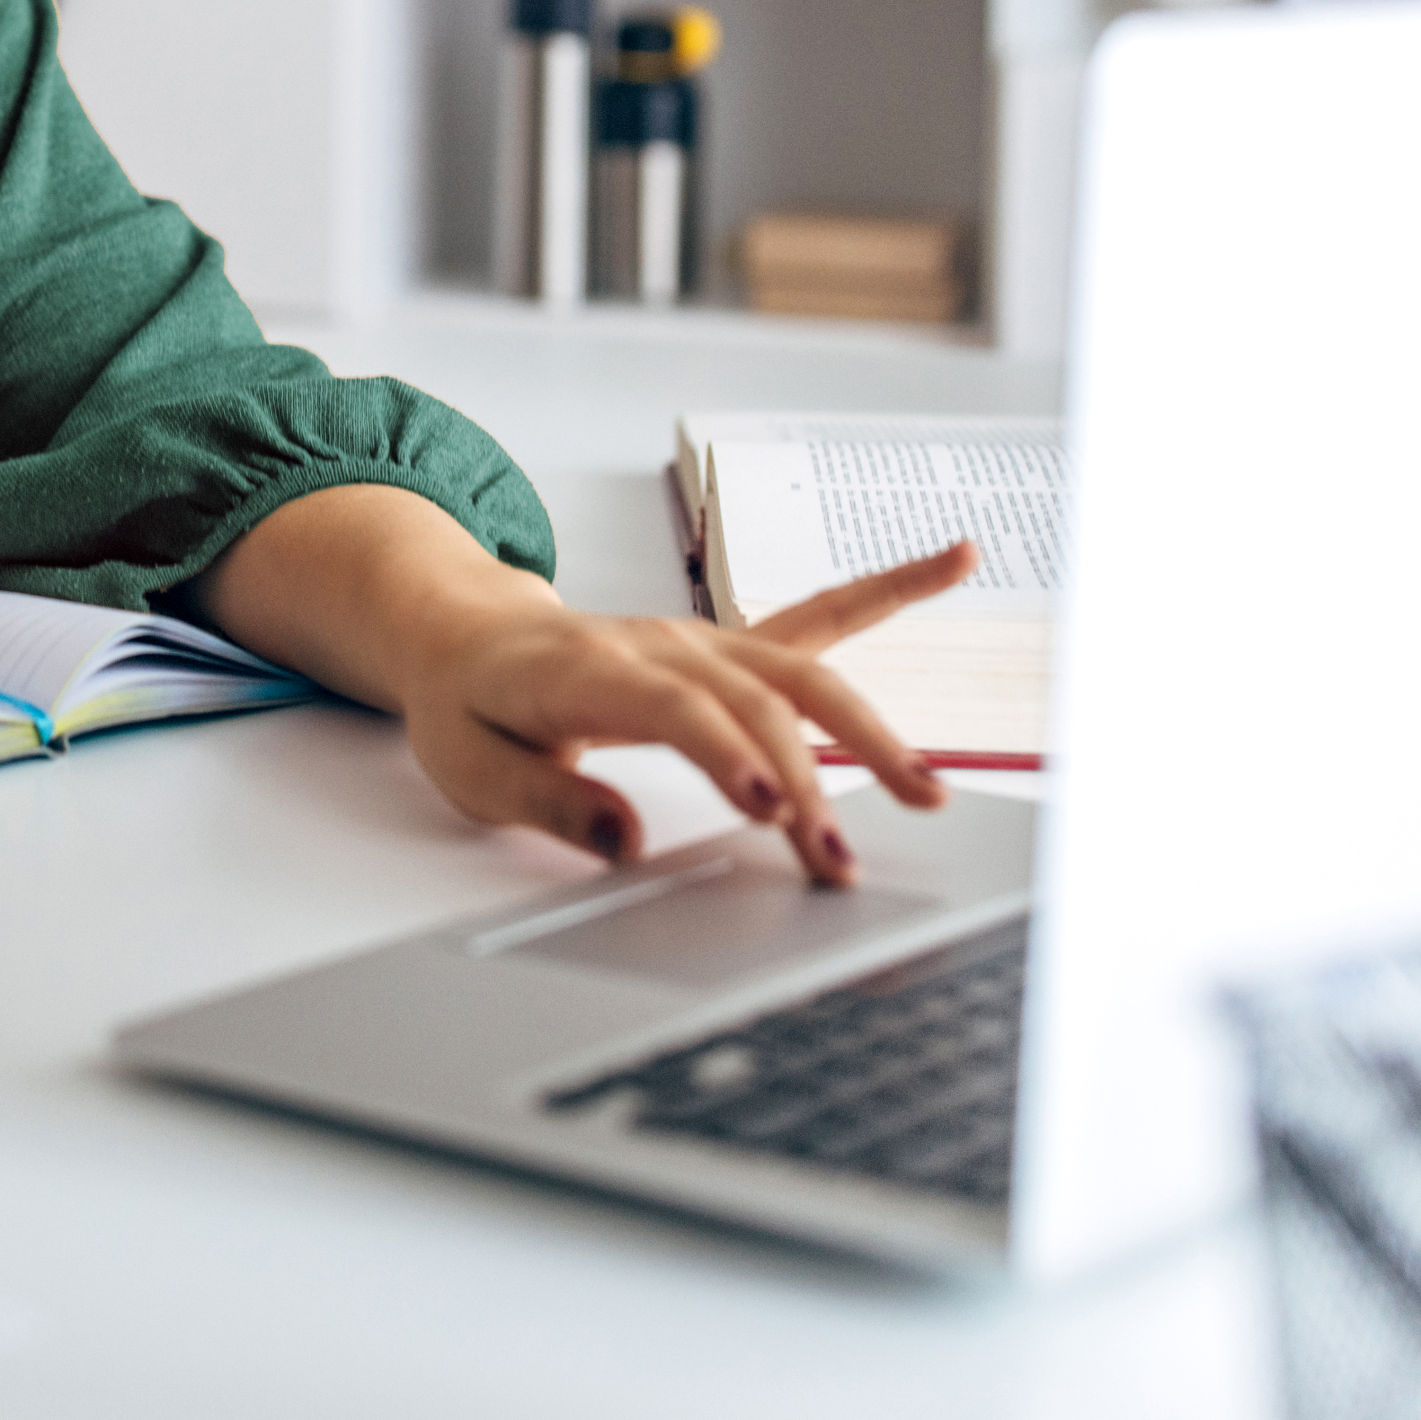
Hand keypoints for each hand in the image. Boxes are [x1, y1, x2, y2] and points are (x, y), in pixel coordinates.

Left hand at [394, 545, 978, 884]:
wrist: (466, 633)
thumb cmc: (471, 704)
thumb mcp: (471, 766)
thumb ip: (547, 803)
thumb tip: (626, 842)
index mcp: (587, 667)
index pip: (672, 707)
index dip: (726, 751)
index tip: (771, 808)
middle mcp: (659, 643)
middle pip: (752, 703)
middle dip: (806, 781)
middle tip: (836, 858)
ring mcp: (701, 639)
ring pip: (799, 676)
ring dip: (866, 734)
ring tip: (927, 793)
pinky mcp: (728, 647)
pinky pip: (818, 617)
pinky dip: (889, 590)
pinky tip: (954, 561)